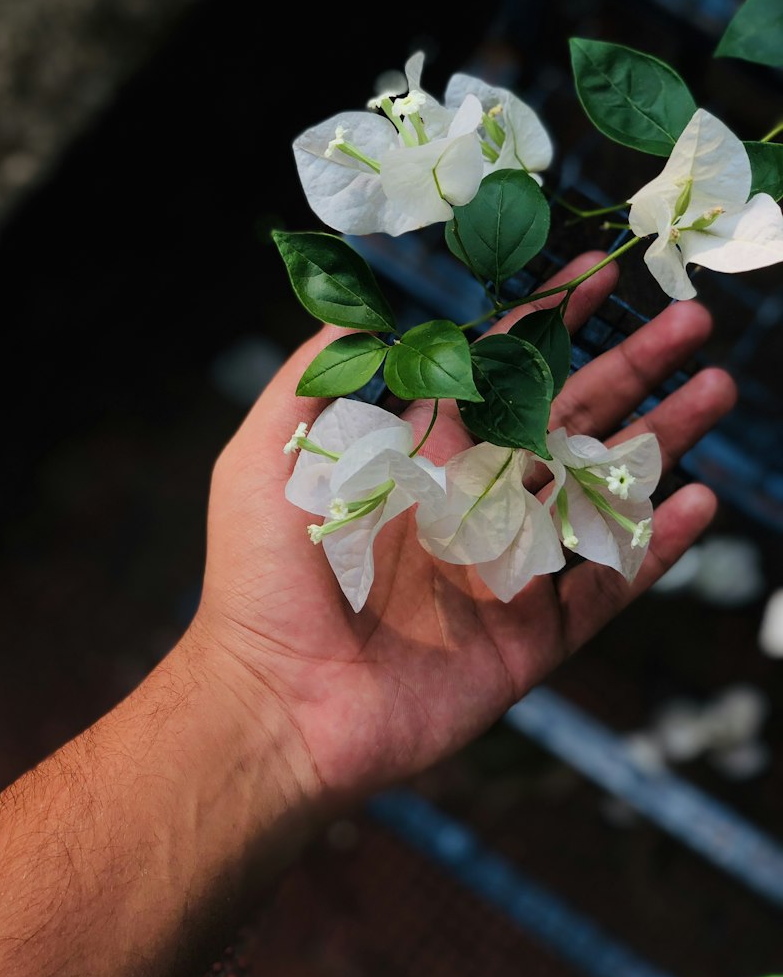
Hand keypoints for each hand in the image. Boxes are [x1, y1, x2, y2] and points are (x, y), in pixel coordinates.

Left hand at [197, 251, 736, 807]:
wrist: (277, 702)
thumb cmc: (261, 577)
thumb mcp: (265, 457)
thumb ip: (311, 380)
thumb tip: (353, 311)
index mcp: (422, 454)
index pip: (502, 372)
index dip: (550, 323)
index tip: (600, 275)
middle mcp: (474, 499)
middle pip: (570, 418)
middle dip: (631, 367)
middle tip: (692, 324)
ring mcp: (509, 566)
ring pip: (602, 489)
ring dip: (661, 440)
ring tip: (715, 391)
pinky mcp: (530, 635)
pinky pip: (607, 584)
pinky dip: (655, 546)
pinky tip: (698, 502)